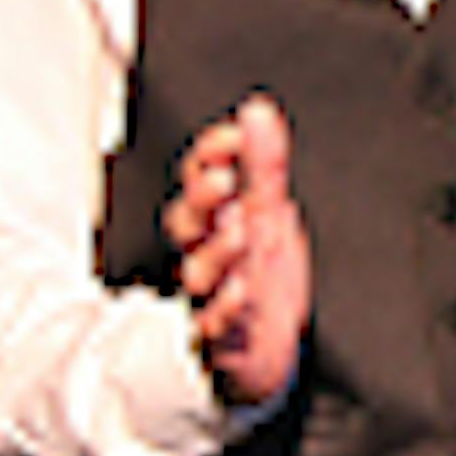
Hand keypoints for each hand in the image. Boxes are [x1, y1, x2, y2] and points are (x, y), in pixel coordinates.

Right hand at [162, 93, 312, 405]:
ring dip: (216, 252)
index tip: (236, 135)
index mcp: (216, 216)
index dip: (212, 153)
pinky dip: (226, 309)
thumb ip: (264, 163)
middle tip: (223, 180)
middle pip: (187, 220)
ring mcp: (213, 293)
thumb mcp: (268, 211)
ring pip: (198, 272)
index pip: (199, 175)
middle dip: (201, 199)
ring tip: (240, 233)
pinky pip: (214, 325)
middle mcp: (207, 251)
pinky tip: (243, 292)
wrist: (266, 345)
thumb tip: (258, 109)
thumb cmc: (260, 272)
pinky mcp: (222, 337)